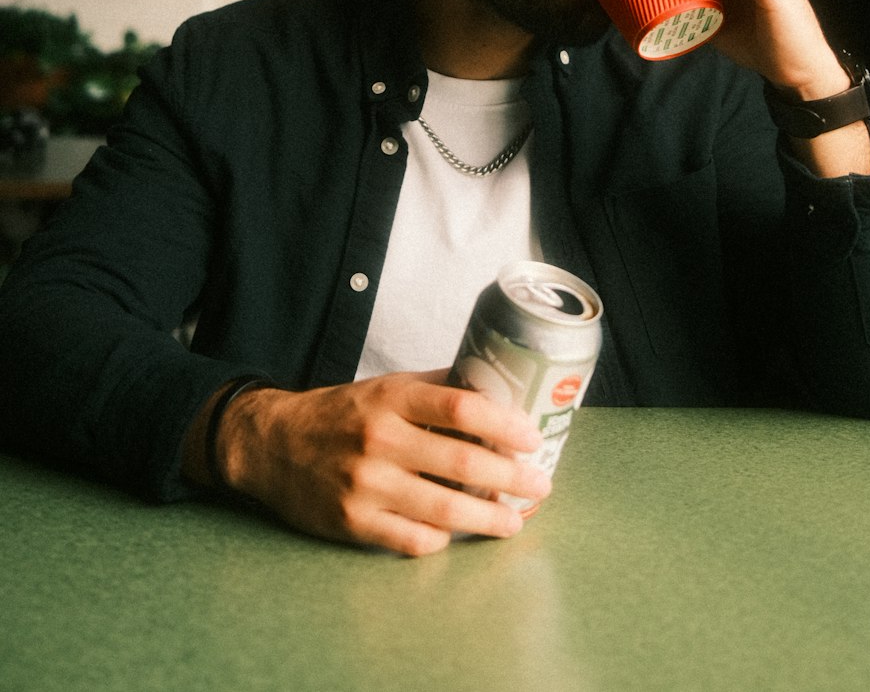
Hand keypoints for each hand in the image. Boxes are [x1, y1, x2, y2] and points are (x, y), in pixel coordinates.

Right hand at [212, 370, 551, 556]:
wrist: (272, 444)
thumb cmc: (339, 414)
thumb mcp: (386, 387)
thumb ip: (437, 389)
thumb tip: (498, 392)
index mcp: (392, 399)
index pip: (461, 409)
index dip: (504, 424)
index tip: (533, 437)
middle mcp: (379, 440)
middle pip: (461, 463)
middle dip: (511, 479)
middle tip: (540, 485)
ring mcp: (366, 485)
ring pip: (444, 510)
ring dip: (489, 519)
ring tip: (514, 520)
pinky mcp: (353, 523)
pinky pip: (413, 539)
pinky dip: (442, 538)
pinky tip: (457, 533)